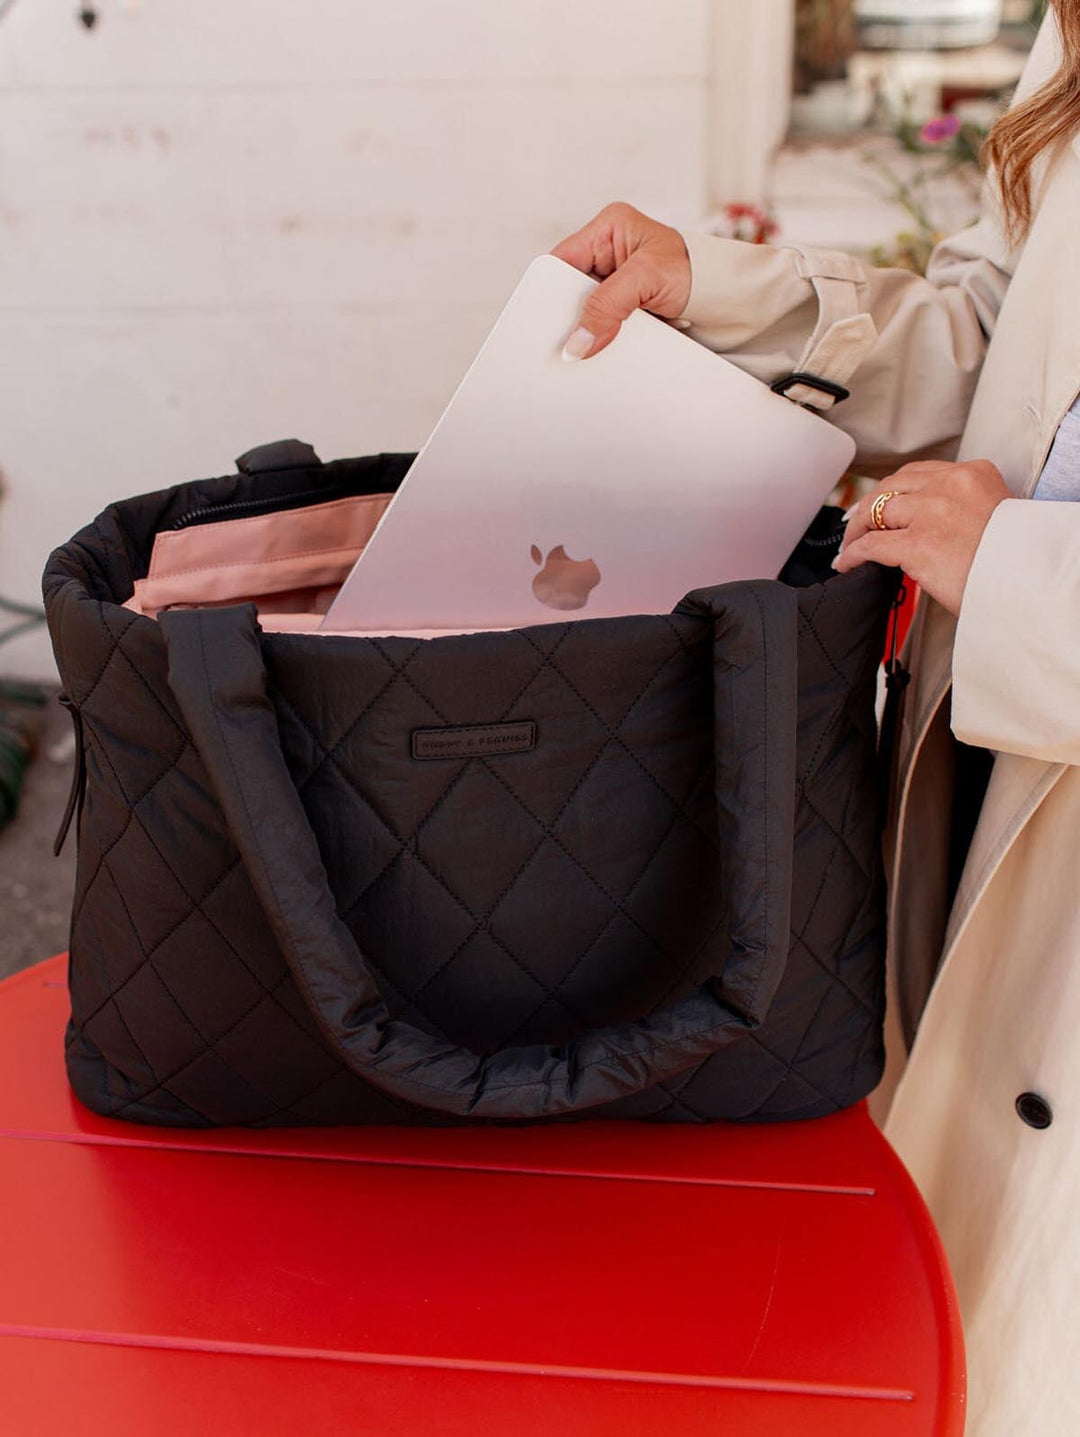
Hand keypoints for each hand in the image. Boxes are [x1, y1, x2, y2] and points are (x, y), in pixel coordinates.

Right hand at [551, 202, 690, 359]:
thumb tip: (577, 343)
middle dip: (569, 313)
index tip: (544, 320)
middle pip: (569, 287)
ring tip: (581, 347)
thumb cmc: (696, 271)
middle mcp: (608, 251)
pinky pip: (601, 322)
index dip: (549, 289)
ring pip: (584, 308)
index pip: (562, 258)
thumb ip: (608, 306)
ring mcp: (615, 280)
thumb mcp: (646, 279)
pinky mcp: (624, 304)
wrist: (727, 297)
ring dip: (586, 328)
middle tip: (563, 340)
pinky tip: (598, 348)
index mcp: (608, 228)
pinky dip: (600, 336)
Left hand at [834, 459, 1009, 616]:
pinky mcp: (917, 543)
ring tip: (851, 545)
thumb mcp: (994, 516)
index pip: (920, 473)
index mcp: (973, 474)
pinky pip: (872, 545)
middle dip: (869, 506)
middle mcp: (950, 486)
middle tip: (857, 523)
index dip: (894, 489)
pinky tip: (847, 563)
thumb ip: (963, 510)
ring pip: (876, 510)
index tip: (883, 501)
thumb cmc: (1015, 559)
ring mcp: (931, 513)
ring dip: (857, 530)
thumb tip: (931, 526)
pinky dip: (853, 554)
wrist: (1028, 582)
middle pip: (892, 486)